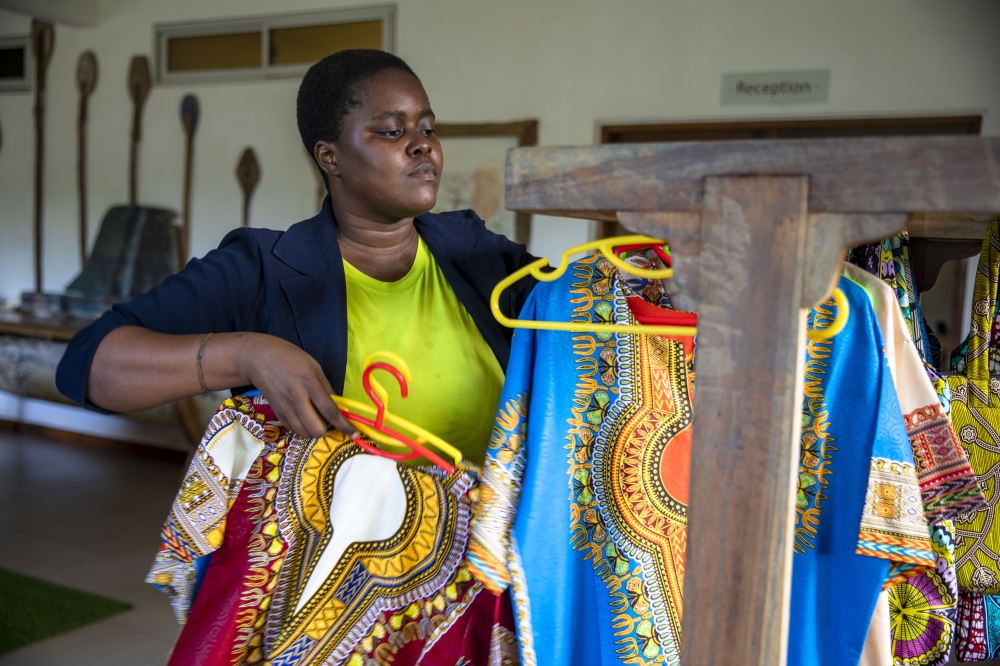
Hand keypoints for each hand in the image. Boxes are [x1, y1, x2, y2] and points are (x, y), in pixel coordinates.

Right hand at [236, 334, 358, 438]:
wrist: (259, 359)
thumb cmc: (290, 358)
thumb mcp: (314, 366)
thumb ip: (326, 387)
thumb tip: (337, 406)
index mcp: (309, 384)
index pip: (330, 411)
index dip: (344, 425)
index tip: (355, 434)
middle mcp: (297, 399)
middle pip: (316, 429)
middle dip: (326, 429)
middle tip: (327, 418)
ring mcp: (285, 408)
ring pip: (304, 433)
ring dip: (313, 430)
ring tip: (315, 417)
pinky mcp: (277, 413)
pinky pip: (293, 430)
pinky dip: (302, 428)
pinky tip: (304, 417)